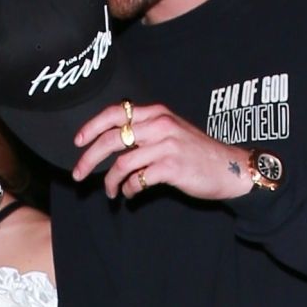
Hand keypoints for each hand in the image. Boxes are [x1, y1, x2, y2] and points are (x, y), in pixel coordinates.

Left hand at [72, 101, 254, 202]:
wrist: (229, 168)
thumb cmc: (197, 153)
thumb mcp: (171, 132)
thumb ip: (146, 132)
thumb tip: (113, 143)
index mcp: (157, 114)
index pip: (116, 113)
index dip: (92, 126)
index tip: (78, 141)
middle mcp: (160, 125)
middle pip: (111, 139)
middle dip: (89, 158)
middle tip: (79, 174)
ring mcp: (166, 145)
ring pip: (121, 163)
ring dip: (110, 181)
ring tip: (111, 192)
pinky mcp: (171, 166)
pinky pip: (138, 179)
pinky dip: (129, 189)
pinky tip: (131, 194)